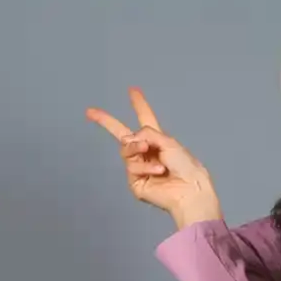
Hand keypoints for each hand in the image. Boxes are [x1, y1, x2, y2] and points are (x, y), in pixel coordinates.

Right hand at [86, 87, 221, 227]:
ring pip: (125, 149)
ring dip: (136, 147)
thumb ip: (147, 133)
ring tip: (149, 150)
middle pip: (122, 135)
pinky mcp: (136, 183)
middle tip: (90, 112)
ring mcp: (139, 168)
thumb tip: (132, 138)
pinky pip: (132, 167)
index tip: (133, 91)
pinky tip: (159, 171)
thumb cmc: (186, 167)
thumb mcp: (168, 141)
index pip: (145, 119)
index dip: (139, 105)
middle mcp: (146, 153)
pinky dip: (145, 167)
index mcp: (157, 140)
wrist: (190, 190)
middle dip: (106, 122)